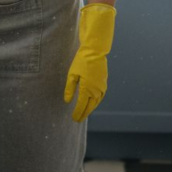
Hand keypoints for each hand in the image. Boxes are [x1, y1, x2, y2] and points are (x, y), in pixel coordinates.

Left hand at [64, 3, 115, 121]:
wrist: (95, 51)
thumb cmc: (81, 61)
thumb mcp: (72, 74)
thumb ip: (69, 89)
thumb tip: (67, 101)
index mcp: (86, 89)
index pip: (81, 105)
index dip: (77, 113)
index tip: (74, 119)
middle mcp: (96, 90)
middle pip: (89, 107)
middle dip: (83, 114)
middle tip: (78, 119)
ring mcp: (101, 87)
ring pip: (96, 103)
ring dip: (90, 109)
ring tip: (84, 113)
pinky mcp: (104, 83)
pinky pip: (100, 97)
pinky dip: (96, 102)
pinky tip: (92, 103)